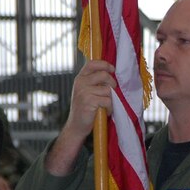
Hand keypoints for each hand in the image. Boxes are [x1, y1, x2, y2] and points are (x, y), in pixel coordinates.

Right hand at [46, 60, 115, 175]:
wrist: (76, 126)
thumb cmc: (85, 108)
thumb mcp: (86, 91)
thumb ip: (95, 81)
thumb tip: (112, 73)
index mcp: (80, 78)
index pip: (92, 63)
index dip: (105, 64)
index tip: (113, 69)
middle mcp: (80, 83)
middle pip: (103, 75)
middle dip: (112, 83)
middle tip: (113, 91)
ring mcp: (83, 92)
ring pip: (107, 89)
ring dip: (111, 99)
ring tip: (107, 105)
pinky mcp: (89, 101)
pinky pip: (107, 100)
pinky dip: (110, 107)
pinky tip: (105, 111)